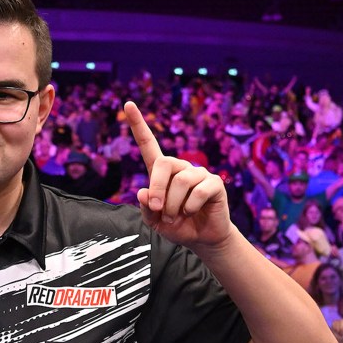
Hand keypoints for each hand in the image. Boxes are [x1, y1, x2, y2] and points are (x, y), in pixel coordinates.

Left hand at [125, 101, 232, 249]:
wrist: (201, 238)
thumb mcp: (154, 221)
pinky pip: (198, 191)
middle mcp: (180, 168)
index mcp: (161, 172)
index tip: (127, 104)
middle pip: (163, 163)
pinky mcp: (214, 183)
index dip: (138, 125)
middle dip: (156, 189)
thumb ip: (145, 208)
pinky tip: (192, 213)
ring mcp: (198, 174)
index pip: (148, 144)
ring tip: (176, 217)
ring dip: (174, 206)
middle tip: (157, 209)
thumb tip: (142, 191)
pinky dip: (190, 207)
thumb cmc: (176, 225)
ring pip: (180, 182)